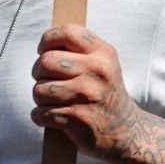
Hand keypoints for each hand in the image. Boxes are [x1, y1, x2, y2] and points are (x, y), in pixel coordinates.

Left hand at [30, 25, 138, 158]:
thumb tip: (45, 44)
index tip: (43, 51)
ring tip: (50, 99)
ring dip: (40, 97)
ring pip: (40, 90)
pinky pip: (42, 113)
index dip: (47, 40)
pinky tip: (49, 116)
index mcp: (103, 52)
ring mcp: (88, 95)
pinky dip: (40, 116)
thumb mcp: (103, 63)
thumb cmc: (105, 92)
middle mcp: (97, 71)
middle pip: (46, 62)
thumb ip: (79, 49)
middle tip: (44, 79)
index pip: (67, 32)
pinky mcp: (79, 119)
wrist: (125, 130)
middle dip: (38, 72)